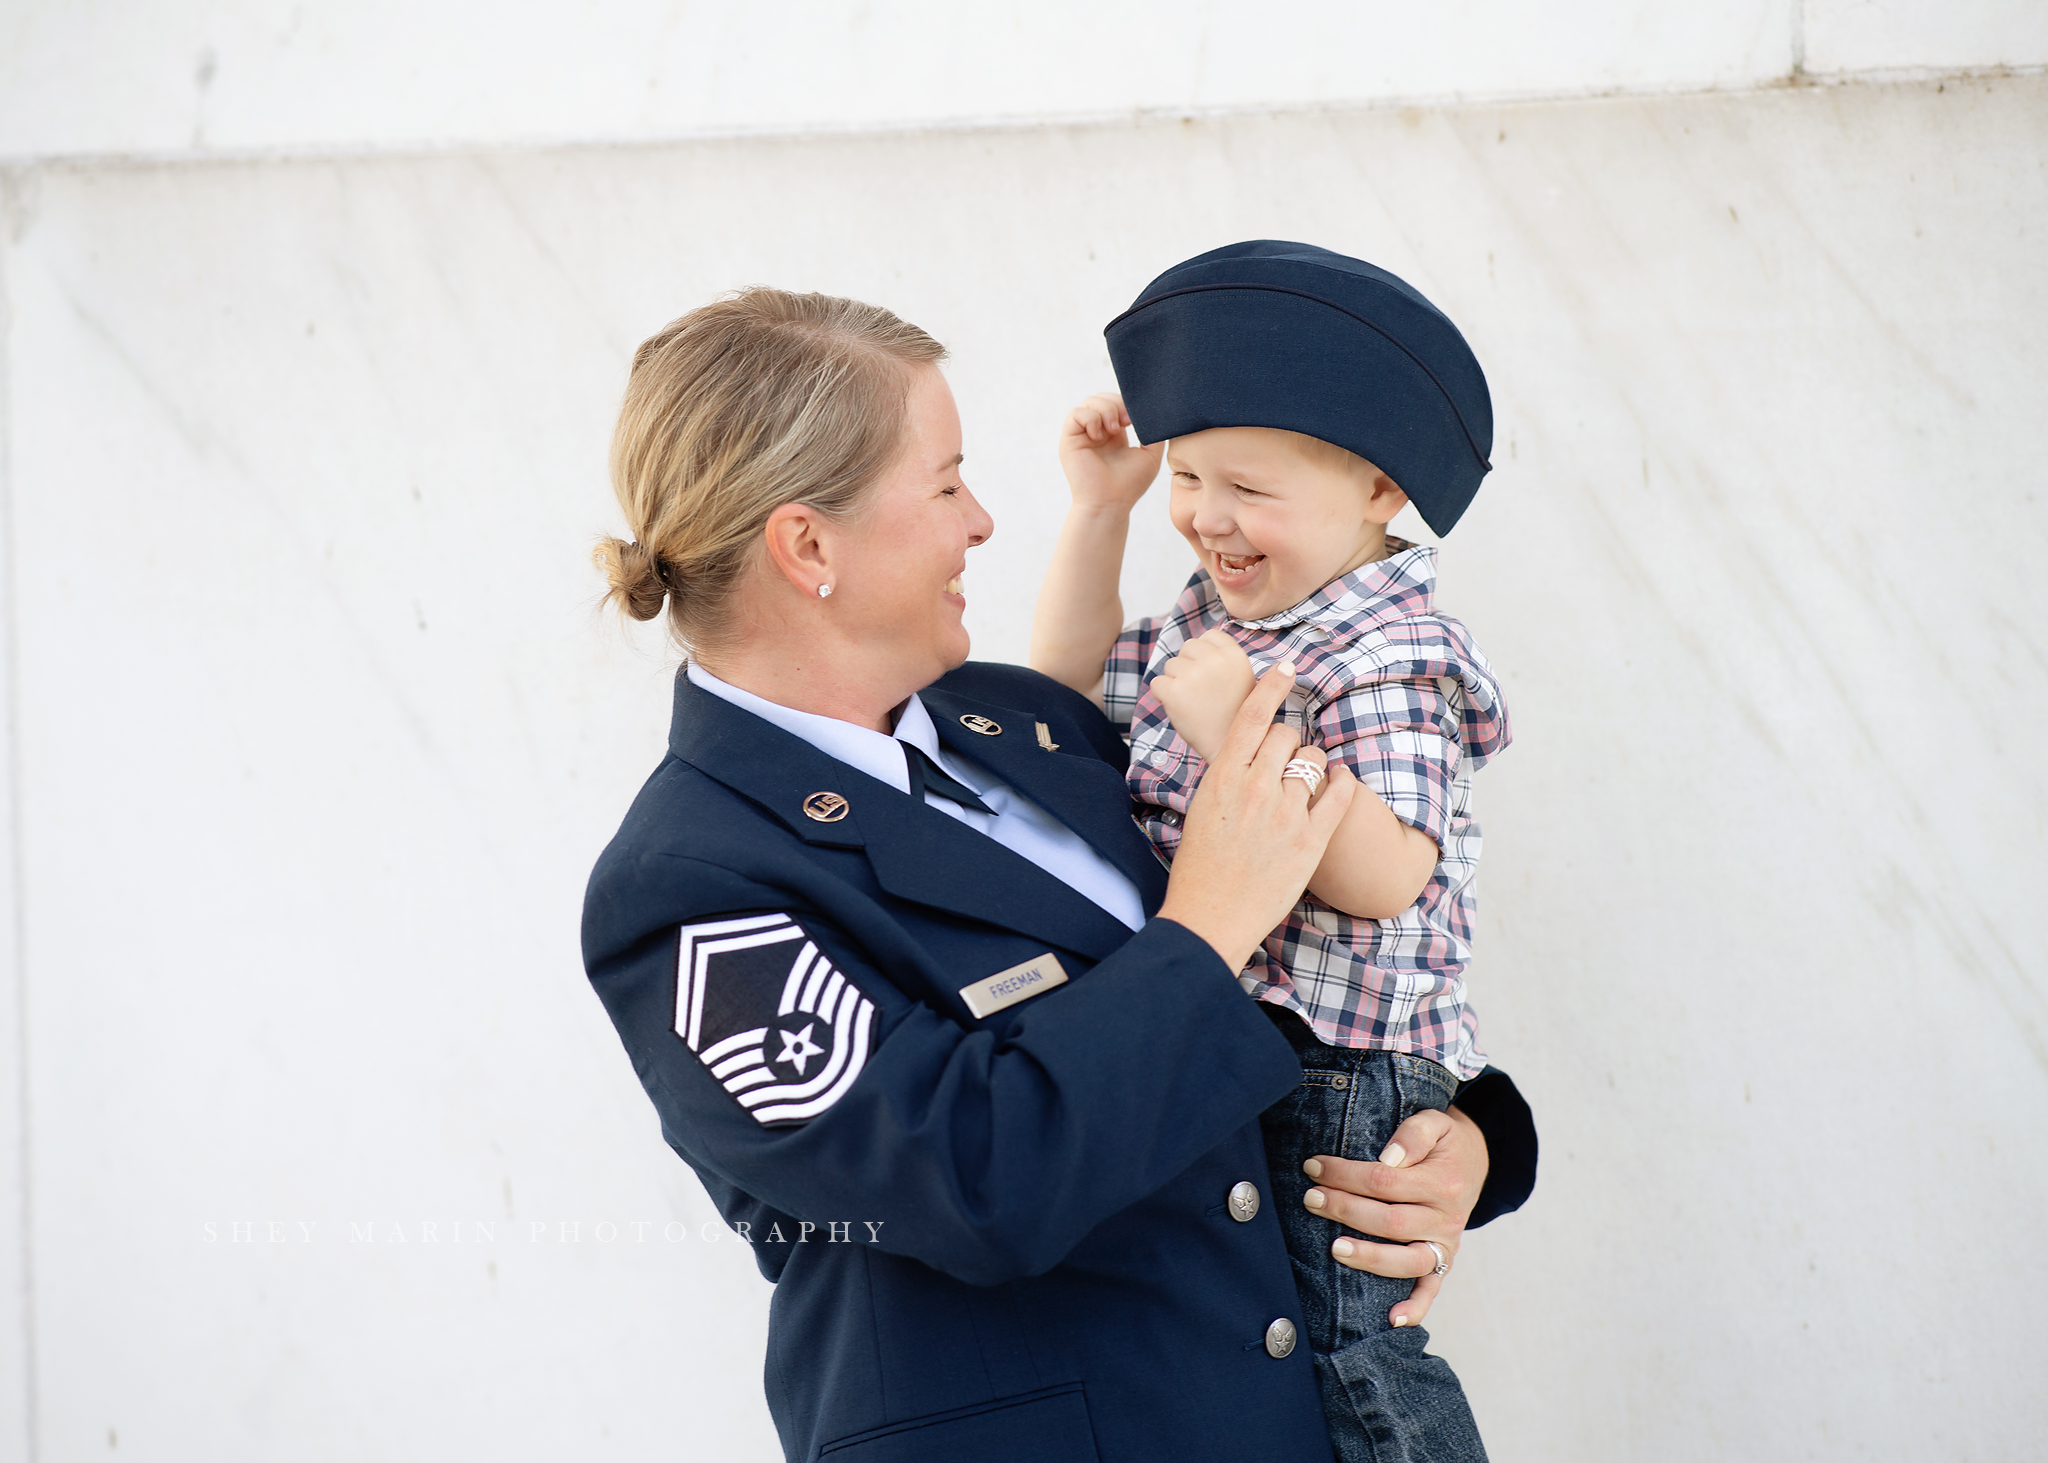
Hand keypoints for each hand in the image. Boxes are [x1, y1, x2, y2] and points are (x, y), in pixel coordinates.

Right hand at [1057, 393, 1163, 512]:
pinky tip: (1100, 436)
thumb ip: (1154, 433)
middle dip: (1117, 403)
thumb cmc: (1129, 485)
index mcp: (1113, 434)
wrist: (1110, 504)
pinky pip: (1076, 414)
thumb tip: (1156, 412)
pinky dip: (1091, 419)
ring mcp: (1082, 435)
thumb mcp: (1150, 455)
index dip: (1126, 403)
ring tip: (1114, 429)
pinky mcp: (1069, 440)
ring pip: (1090, 401)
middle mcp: (1096, 431)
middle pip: (1102, 397)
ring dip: (1106, 409)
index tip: (1136, 417)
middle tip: (1127, 421)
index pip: (1116, 403)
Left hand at [1151, 628, 1257, 761]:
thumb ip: (1223, 658)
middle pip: (1187, 647)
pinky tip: (1180, 709)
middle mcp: (1215, 660)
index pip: (1209, 636)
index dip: (1205, 654)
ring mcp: (1193, 675)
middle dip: (1189, 665)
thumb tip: (1198, 643)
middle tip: (1201, 692)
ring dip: (1176, 682)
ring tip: (1194, 702)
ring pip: (1171, 665)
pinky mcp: (1174, 692)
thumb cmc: (1234, 715)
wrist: (1231, 749)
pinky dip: (1163, 696)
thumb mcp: (1242, 678)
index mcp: (1235, 655)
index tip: (1211, 674)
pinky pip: (1157, 683)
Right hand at [1156, 661, 1357, 971]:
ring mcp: (1285, 813)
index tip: (1287, 666)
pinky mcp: (1310, 840)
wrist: (1210, 917)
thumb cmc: (1199, 867)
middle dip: (1289, 746)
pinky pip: (1339, 795)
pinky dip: (1341, 784)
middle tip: (1284, 766)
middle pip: (1288, 736)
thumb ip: (1228, 776)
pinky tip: (1338, 784)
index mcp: (1223, 777)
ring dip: (1312, 769)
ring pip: (1314, 762)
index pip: (1253, 715)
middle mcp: (1256, 787)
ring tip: (1302, 788)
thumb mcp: (1201, 808)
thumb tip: (1251, 751)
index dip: (1273, 685)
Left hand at [1300, 1105, 1488, 1326]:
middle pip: (1389, 1221)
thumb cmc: (1443, 1142)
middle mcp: (1447, 1218)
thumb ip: (1414, 1132)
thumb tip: (1388, 1157)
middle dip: (1344, 1209)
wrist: (1474, 1162)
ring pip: (1407, 1261)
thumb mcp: (1436, 1122)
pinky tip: (1391, 1320)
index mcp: (1444, 1181)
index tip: (1314, 1166)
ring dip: (1368, 1257)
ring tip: (1333, 1248)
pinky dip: (1415, 1308)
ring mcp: (1445, 1245)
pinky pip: (1431, 1290)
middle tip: (1310, 1198)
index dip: (1345, 1174)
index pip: (1385, 1180)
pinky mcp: (1443, 1262)